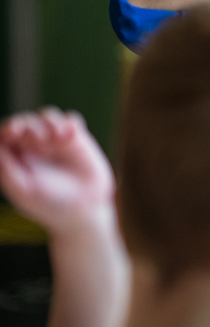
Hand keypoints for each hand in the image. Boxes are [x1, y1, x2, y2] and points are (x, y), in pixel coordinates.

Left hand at [0, 109, 115, 235]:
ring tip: (58, 136)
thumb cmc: (49, 206)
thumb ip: (7, 170)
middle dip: (29, 124)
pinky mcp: (77, 139)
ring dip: (50, 121)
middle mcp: (33, 146)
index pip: (5, 133)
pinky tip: (71, 135)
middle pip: (25, 121)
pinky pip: (71, 120)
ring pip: (47, 116)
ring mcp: (55, 141)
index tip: (15, 133)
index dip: (8, 127)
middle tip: (39, 137)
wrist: (84, 210)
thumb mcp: (23, 191)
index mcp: (15, 157)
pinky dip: (70, 122)